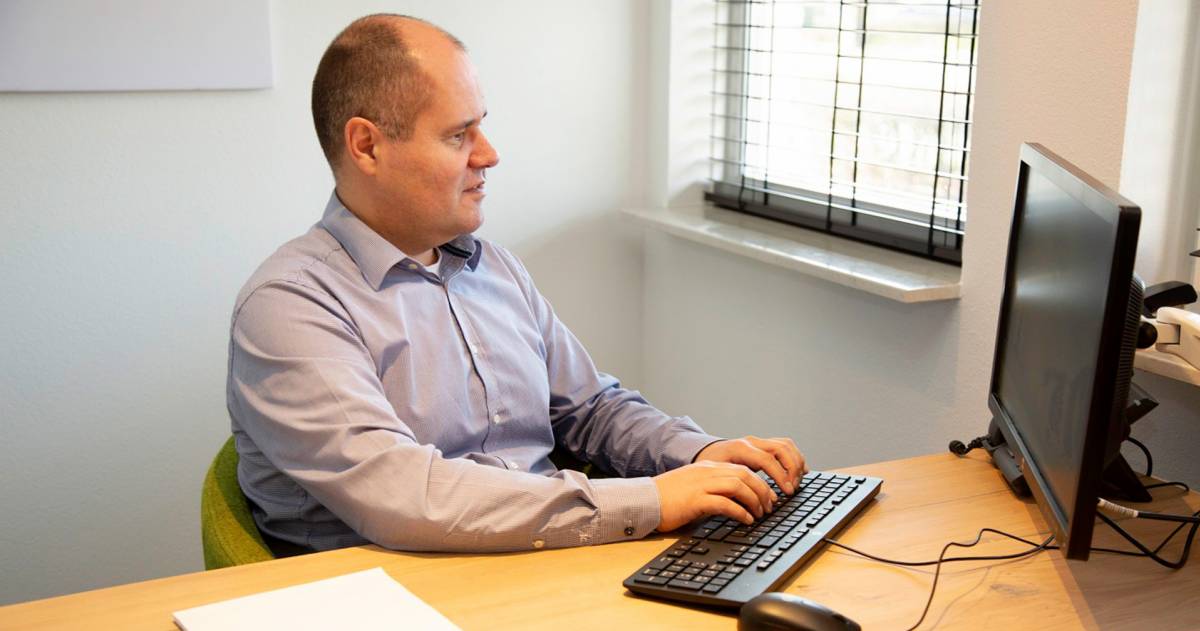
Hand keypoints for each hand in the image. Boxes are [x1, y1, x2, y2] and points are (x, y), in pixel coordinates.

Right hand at [652, 461, 776, 531]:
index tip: (768, 496)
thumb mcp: (694, 486)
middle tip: (769, 507)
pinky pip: (725, 503)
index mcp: (708, 467)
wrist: (644, 500)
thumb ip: (713, 488)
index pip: (742, 468)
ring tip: (760, 514)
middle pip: (745, 475)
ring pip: (739, 486)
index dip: (759, 482)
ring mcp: (701, 485)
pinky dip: (740, 512)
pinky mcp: (696, 500)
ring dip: (754, 501)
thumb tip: (735, 501)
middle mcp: (707, 472)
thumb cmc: (668, 497)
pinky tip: (745, 520)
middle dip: (762, 491)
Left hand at [694, 436, 807, 494]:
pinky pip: (786, 446)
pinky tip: (801, 471)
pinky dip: (795, 457)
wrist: (707, 455)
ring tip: (796, 482)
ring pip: (786, 445)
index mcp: (740, 449)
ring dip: (796, 463)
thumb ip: (739, 489)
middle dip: (792, 469)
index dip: (780, 476)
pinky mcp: (764, 444)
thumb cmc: (712, 469)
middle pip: (781, 449)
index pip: (767, 459)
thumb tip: (759, 503)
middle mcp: (751, 442)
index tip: (788, 491)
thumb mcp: (720, 479)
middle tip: (792, 488)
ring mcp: (759, 441)